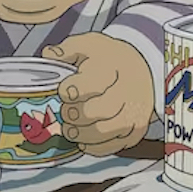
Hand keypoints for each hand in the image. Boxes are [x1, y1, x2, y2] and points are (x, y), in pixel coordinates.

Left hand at [42, 32, 153, 156]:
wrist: (144, 72)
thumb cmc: (110, 61)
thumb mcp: (90, 45)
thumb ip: (68, 49)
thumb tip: (49, 53)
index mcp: (113, 67)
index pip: (92, 82)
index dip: (73, 90)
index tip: (64, 91)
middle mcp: (127, 91)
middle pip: (95, 111)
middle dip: (72, 114)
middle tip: (65, 111)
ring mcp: (133, 114)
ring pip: (102, 132)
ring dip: (79, 133)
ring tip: (70, 127)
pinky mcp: (134, 132)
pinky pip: (112, 146)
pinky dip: (92, 146)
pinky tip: (83, 138)